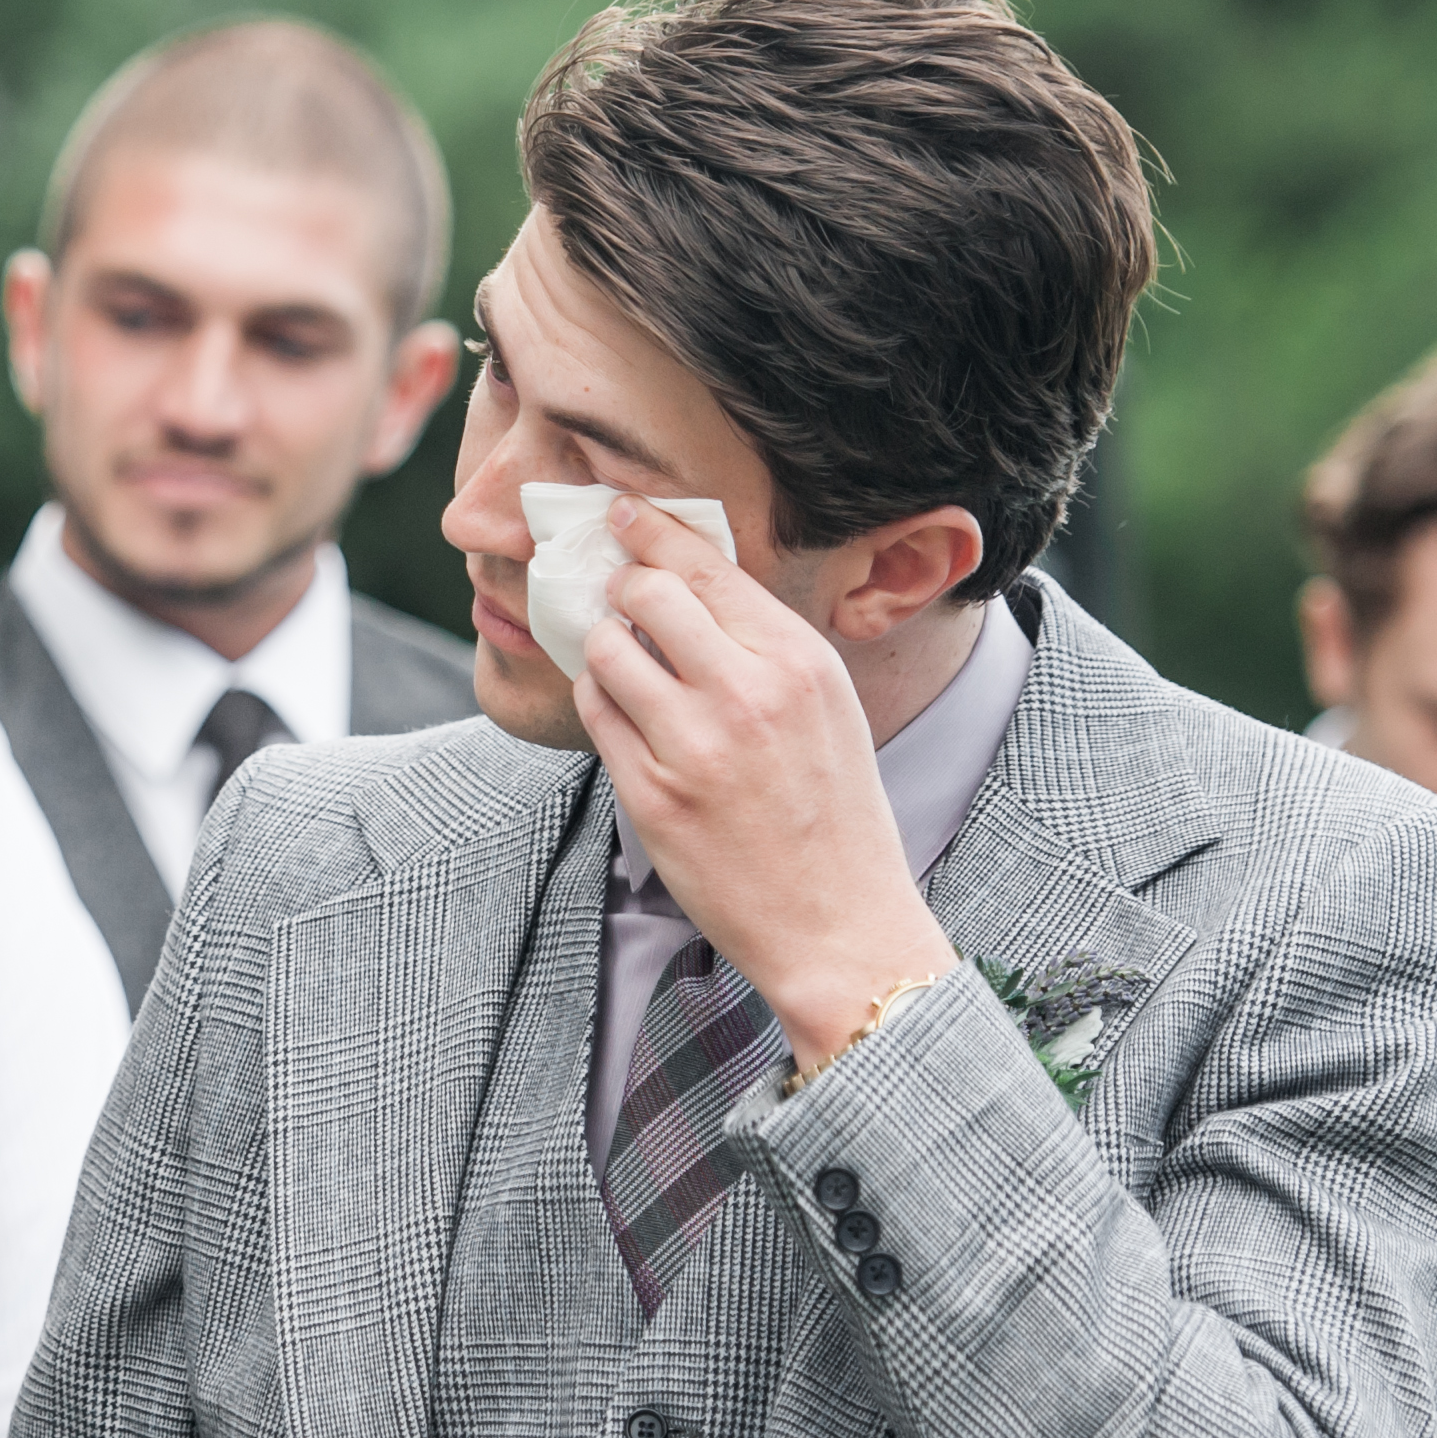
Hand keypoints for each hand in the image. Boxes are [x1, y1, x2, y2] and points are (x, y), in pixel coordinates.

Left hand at [573, 500, 957, 1064]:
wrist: (838, 925)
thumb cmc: (835, 815)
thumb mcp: (826, 708)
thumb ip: (765, 646)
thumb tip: (691, 582)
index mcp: (799, 662)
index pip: (706, 566)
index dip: (652, 529)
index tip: (622, 512)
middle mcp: (747, 694)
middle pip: (646, 593)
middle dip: (620, 586)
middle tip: (611, 592)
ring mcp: (694, 747)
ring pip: (608, 650)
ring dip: (602, 645)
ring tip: (618, 658)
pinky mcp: (652, 796)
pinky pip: (598, 715)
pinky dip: (599, 700)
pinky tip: (618, 708)